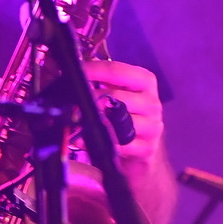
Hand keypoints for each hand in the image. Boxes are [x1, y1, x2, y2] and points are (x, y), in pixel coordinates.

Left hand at [82, 58, 175, 223]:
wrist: (141, 153)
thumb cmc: (123, 118)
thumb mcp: (115, 95)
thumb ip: (99, 83)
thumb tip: (70, 74)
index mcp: (144, 82)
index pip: (116, 70)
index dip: (92, 70)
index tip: (71, 71)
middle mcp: (152, 102)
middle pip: (117, 97)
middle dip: (91, 99)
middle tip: (70, 100)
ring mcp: (152, 127)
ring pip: (119, 121)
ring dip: (95, 121)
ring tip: (76, 120)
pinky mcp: (147, 149)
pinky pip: (120, 144)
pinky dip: (100, 142)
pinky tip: (83, 140)